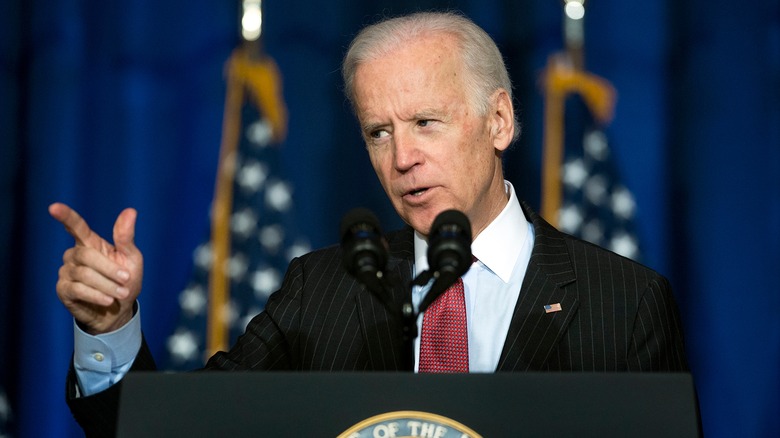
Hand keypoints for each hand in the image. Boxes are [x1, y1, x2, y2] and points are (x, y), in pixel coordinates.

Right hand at [49, 202, 143, 334]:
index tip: (53, 208)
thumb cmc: (126, 280)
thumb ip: (126, 237)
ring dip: (107, 285)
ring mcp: (66, 272)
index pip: (76, 226)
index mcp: (90, 243)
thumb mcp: (131, 258)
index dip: (65, 216)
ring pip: (84, 274)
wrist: (119, 311)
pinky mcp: (63, 290)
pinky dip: (96, 295)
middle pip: (86, 255)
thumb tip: (130, 211)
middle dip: (109, 269)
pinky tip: (108, 300)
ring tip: (121, 293)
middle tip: (126, 279)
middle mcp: (74, 255)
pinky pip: (77, 289)